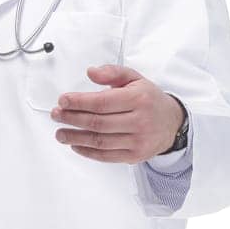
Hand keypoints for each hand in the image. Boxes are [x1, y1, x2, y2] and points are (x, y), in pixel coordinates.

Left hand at [50, 64, 185, 162]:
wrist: (172, 123)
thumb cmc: (150, 100)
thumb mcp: (135, 79)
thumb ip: (112, 72)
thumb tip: (91, 72)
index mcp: (139, 98)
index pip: (102, 102)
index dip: (79, 102)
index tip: (63, 101)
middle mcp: (139, 120)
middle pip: (98, 122)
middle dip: (72, 119)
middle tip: (56, 115)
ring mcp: (137, 140)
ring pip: (99, 141)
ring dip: (75, 138)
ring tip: (60, 133)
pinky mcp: (134, 155)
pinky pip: (106, 156)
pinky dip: (87, 151)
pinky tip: (76, 145)